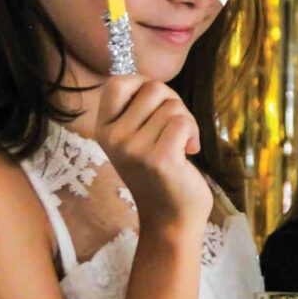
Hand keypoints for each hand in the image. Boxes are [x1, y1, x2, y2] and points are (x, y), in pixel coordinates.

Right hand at [96, 76, 212, 231]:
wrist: (171, 219)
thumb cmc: (161, 172)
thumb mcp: (137, 138)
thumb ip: (139, 110)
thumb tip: (150, 79)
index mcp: (104, 129)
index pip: (117, 82)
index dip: (142, 83)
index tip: (156, 104)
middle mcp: (114, 138)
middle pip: (153, 87)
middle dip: (173, 102)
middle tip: (175, 129)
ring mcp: (134, 148)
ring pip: (173, 105)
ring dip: (187, 122)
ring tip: (182, 145)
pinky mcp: (159, 157)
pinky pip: (183, 121)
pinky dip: (193, 133)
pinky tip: (189, 153)